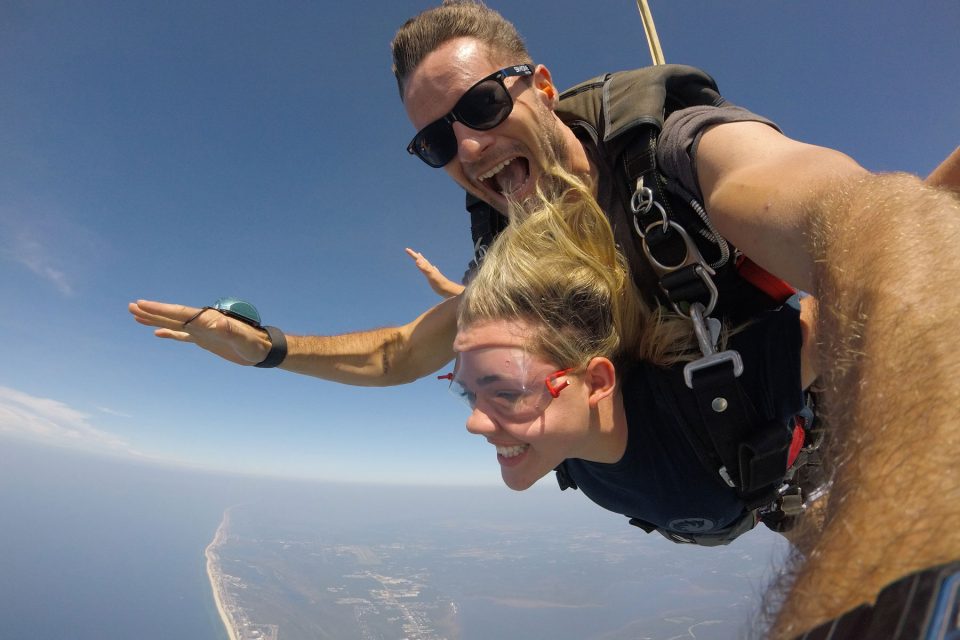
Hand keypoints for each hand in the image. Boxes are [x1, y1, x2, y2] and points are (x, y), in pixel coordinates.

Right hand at [128, 299, 269, 365]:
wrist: (262, 349)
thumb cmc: (254, 344)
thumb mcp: (244, 339)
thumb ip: (230, 331)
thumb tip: (216, 324)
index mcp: (208, 320)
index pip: (179, 313)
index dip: (160, 309)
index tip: (142, 304)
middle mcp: (202, 322)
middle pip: (172, 315)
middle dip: (152, 311)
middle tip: (131, 306)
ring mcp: (202, 331)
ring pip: (174, 323)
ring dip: (156, 319)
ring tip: (136, 315)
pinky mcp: (204, 340)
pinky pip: (182, 335)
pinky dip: (169, 333)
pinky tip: (157, 333)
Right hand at [405, 248, 463, 297]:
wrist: (449, 290)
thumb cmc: (439, 283)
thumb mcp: (431, 275)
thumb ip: (424, 268)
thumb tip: (417, 260)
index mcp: (428, 268)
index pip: (418, 259)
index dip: (412, 254)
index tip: (406, 249)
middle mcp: (430, 269)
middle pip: (422, 260)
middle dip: (415, 255)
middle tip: (410, 251)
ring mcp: (433, 273)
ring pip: (426, 264)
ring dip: (422, 260)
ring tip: (420, 257)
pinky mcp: (435, 278)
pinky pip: (431, 270)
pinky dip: (429, 268)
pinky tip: (433, 267)